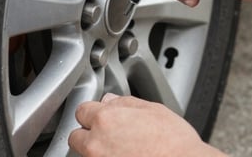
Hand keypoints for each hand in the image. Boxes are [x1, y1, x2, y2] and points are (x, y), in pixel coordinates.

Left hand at [69, 94, 223, 156]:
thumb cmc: (175, 143)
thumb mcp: (153, 110)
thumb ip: (125, 103)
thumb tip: (110, 100)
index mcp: (105, 119)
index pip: (81, 110)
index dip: (92, 112)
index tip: (100, 115)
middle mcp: (96, 144)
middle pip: (76, 137)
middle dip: (89, 134)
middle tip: (110, 135)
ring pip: (88, 154)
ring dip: (99, 150)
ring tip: (124, 148)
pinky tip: (127, 156)